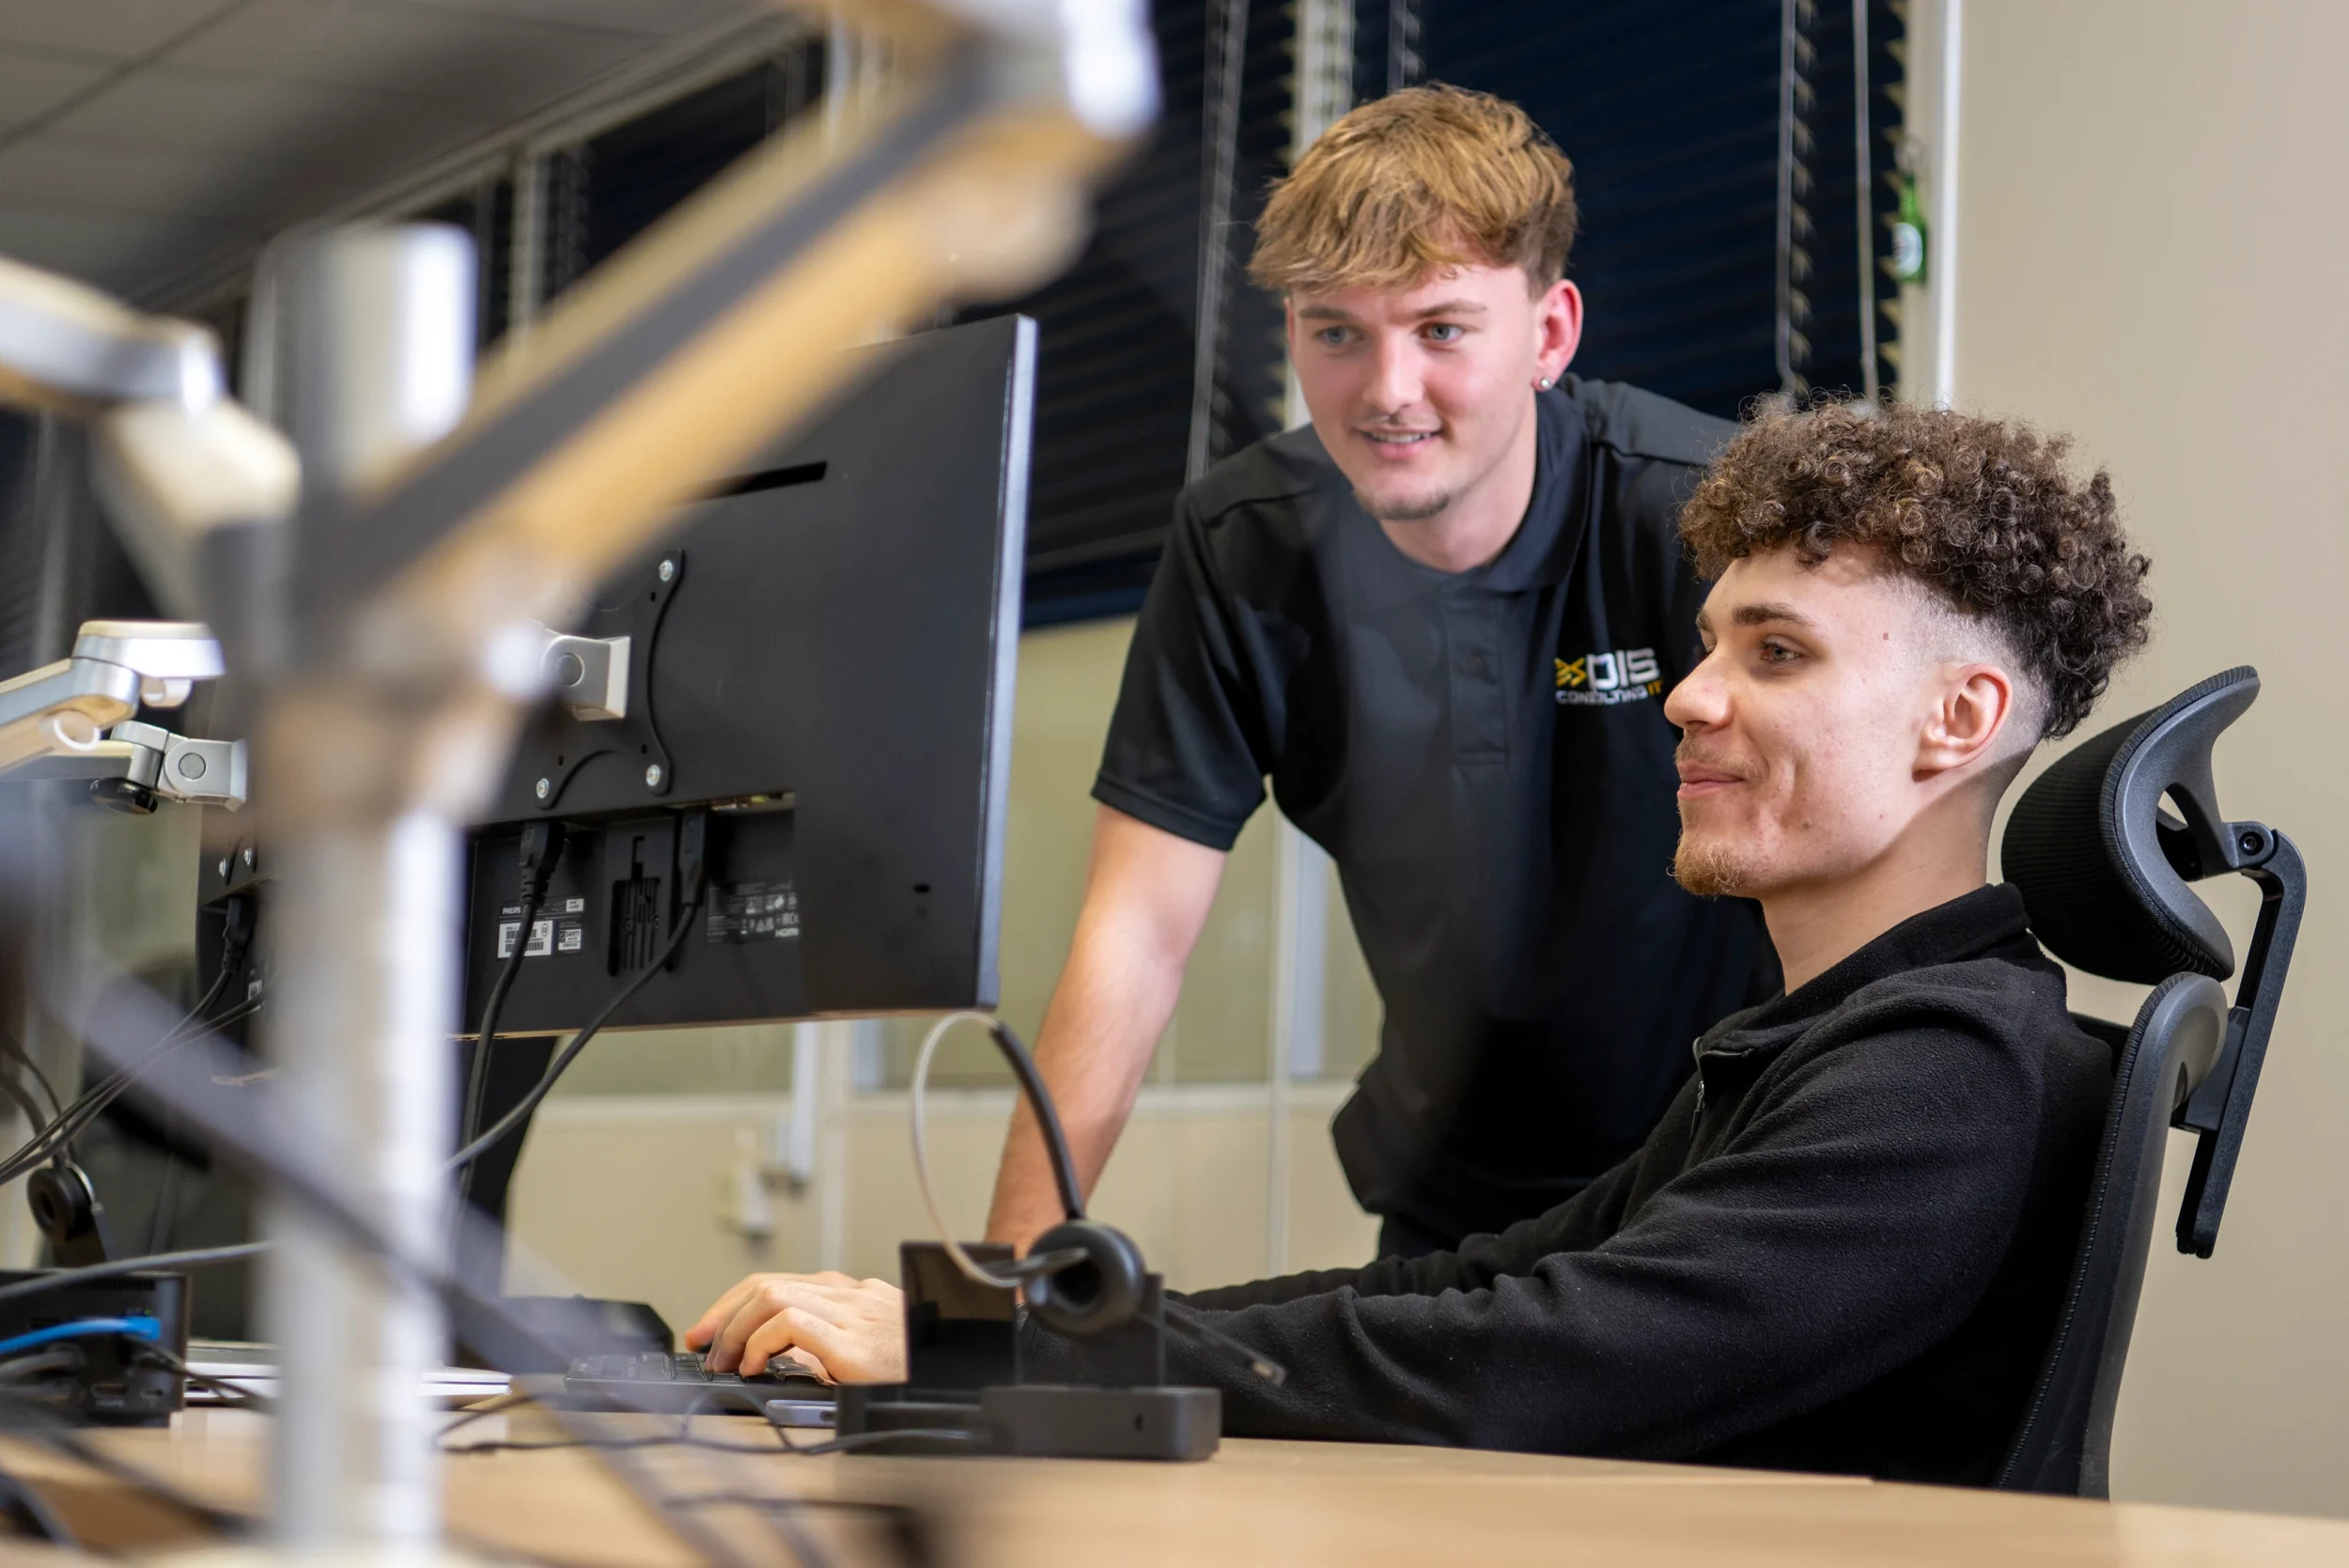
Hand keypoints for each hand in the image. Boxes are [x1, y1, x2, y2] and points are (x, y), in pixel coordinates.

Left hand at [683, 1271, 907, 1382]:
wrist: (961, 1371)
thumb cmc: (918, 1366)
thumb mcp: (872, 1349)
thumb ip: (834, 1344)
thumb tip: (782, 1358)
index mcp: (854, 1294)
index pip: (779, 1282)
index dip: (734, 1303)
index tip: (709, 1329)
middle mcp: (850, 1295)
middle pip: (767, 1284)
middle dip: (724, 1313)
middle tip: (703, 1345)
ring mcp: (852, 1313)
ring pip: (772, 1296)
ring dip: (735, 1329)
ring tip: (725, 1361)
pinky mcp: (851, 1340)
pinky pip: (790, 1324)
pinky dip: (760, 1343)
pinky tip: (753, 1366)